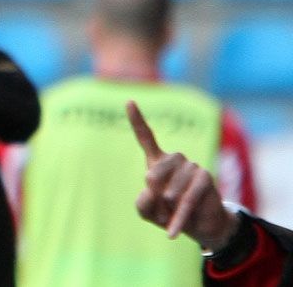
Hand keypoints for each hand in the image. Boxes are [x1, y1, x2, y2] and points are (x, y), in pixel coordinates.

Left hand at [126, 100, 238, 250]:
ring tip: (174, 214)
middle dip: (154, 198)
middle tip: (163, 207)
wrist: (199, 226)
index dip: (136, 120)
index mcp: (157, 161)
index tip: (129, 101)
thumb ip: (142, 202)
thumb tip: (152, 191)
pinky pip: (186, 201)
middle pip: (152, 175)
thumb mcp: (147, 211)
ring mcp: (191, 166)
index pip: (146, 137)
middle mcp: (175, 159)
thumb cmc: (169, 213)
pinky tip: (172, 232)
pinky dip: (178, 219)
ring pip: (169, 192)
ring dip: (168, 210)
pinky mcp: (205, 178)